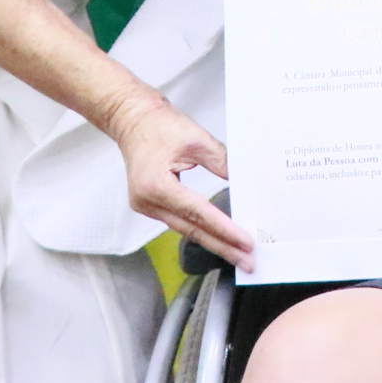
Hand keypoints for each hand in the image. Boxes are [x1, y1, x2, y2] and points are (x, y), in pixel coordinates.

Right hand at [108, 93, 253, 269]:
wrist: (133, 119)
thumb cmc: (160, 125)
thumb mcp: (198, 140)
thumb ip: (223, 163)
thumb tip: (243, 185)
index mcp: (157, 185)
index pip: (199, 213)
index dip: (224, 230)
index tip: (246, 243)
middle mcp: (148, 201)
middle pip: (192, 230)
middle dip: (223, 247)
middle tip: (248, 263)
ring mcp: (145, 206)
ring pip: (185, 230)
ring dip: (213, 242)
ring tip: (238, 254)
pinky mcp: (149, 205)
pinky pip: (178, 222)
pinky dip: (199, 230)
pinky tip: (218, 238)